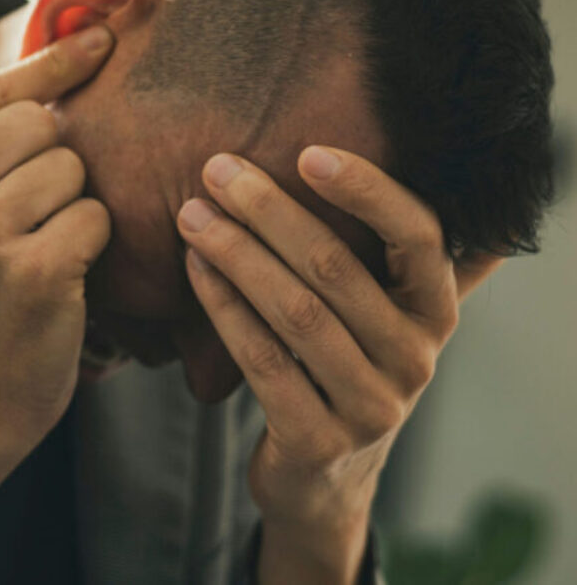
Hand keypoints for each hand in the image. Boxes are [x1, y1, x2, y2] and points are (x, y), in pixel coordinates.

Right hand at [0, 25, 113, 461]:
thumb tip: (59, 61)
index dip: (51, 61)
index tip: (101, 39)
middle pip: (39, 123)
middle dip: (56, 162)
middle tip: (36, 214)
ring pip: (71, 167)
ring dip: (74, 205)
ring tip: (44, 245)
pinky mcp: (29, 270)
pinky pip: (95, 216)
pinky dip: (93, 243)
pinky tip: (65, 274)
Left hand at [177, 146, 501, 537]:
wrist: (327, 474)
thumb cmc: (344, 361)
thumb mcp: (378, 310)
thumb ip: (384, 249)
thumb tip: (383, 153)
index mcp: (434, 311)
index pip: (419, 234)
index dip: (368, 189)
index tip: (308, 152)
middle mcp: (415, 357)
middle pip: (336, 267)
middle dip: (268, 211)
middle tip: (216, 170)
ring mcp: (370, 405)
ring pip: (295, 311)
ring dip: (236, 253)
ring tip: (191, 214)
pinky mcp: (318, 440)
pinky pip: (261, 359)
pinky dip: (223, 306)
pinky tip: (194, 268)